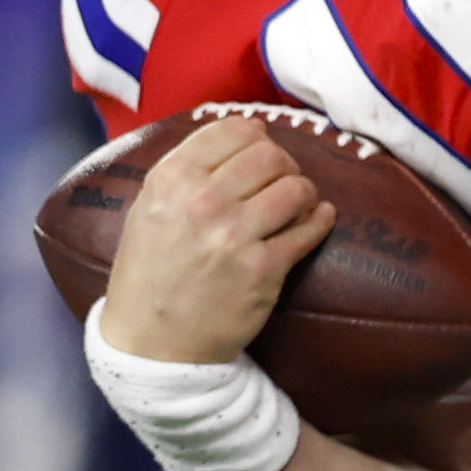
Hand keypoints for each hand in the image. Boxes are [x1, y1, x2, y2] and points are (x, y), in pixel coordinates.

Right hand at [99, 115, 333, 363]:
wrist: (153, 341)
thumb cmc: (152, 271)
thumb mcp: (150, 208)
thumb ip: (189, 170)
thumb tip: (249, 131)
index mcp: (170, 180)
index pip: (233, 129)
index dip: (256, 136)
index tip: (261, 147)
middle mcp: (201, 201)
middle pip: (271, 155)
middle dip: (284, 165)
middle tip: (281, 181)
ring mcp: (235, 235)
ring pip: (297, 187)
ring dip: (303, 193)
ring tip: (296, 204)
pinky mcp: (264, 268)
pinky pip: (310, 227)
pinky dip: (320, 220)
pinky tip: (315, 220)